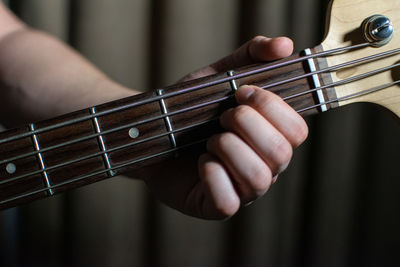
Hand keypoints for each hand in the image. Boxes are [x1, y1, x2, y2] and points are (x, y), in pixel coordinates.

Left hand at [144, 36, 307, 218]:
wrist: (153, 132)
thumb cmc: (192, 108)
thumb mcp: (219, 75)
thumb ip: (252, 55)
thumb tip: (285, 45)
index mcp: (271, 137)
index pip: (297, 130)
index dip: (273, 107)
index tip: (242, 91)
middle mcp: (264, 166)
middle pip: (281, 154)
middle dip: (247, 125)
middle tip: (222, 116)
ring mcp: (243, 190)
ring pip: (258, 178)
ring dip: (229, 148)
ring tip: (209, 139)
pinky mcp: (217, 206)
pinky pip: (228, 201)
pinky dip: (213, 175)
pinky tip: (201, 162)